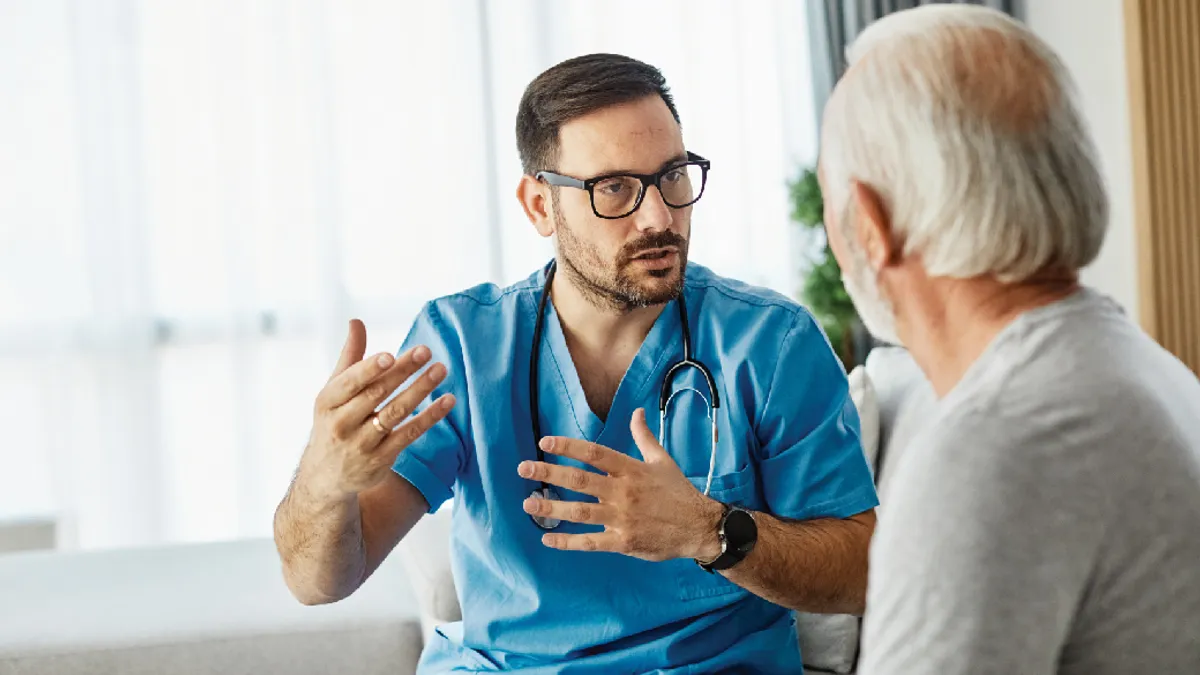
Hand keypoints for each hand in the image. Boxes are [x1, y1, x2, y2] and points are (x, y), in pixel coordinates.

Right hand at [297, 319, 455, 502]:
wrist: (325, 477)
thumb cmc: (334, 422)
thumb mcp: (333, 392)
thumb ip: (350, 358)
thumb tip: (356, 321)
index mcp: (328, 401)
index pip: (349, 383)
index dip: (369, 369)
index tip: (390, 355)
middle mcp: (342, 423)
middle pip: (376, 394)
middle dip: (402, 372)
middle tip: (426, 351)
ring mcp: (362, 444)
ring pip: (395, 414)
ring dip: (420, 390)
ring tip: (441, 370)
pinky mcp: (381, 459)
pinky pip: (409, 435)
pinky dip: (429, 417)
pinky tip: (447, 401)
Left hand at [519, 408, 724, 561]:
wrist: (699, 526)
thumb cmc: (678, 491)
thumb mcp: (662, 460)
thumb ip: (644, 436)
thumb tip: (636, 412)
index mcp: (631, 469)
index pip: (594, 453)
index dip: (567, 446)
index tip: (544, 442)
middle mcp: (623, 492)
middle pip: (580, 480)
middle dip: (549, 472)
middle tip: (524, 468)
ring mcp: (622, 518)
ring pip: (580, 512)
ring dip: (552, 507)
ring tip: (529, 503)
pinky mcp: (623, 542)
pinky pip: (590, 543)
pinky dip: (568, 542)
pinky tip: (548, 538)